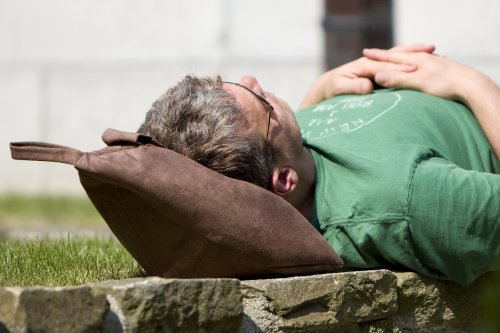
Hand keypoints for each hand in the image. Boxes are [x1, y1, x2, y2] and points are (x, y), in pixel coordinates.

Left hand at [299, 44, 434, 107]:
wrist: (327, 85)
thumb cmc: (333, 88)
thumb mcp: (340, 88)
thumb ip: (354, 87)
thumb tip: (368, 87)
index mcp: (364, 65)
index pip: (386, 66)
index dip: (400, 67)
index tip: (415, 70)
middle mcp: (372, 62)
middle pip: (396, 56)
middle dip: (414, 53)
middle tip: (434, 52)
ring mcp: (376, 65)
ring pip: (399, 57)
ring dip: (415, 54)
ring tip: (434, 51)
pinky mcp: (378, 70)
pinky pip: (397, 63)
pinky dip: (410, 61)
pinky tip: (424, 63)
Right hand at [362, 47, 484, 102]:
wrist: (470, 85)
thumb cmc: (443, 85)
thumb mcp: (417, 83)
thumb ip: (397, 78)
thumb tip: (378, 75)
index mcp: (415, 60)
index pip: (390, 56)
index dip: (377, 55)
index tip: (365, 52)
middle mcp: (423, 58)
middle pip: (400, 54)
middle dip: (386, 54)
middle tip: (374, 52)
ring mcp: (433, 63)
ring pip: (413, 58)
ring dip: (401, 57)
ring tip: (394, 56)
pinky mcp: (440, 69)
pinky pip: (423, 64)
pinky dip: (414, 64)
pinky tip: (418, 67)